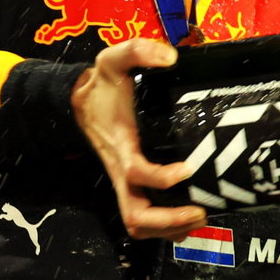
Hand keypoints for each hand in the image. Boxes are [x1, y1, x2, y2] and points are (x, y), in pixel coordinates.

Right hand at [70, 38, 207, 240]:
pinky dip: (167, 227)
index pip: (137, 173)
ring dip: (170, 229)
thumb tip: (170, 58)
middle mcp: (121, 171)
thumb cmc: (101, 85)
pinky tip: (191, 217)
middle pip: (136, 216)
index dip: (163, 178)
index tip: (190, 168)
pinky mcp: (132, 185)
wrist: (77, 102)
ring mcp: (125, 182)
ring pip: (139, 225)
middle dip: (169, 221)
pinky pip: (145, 219)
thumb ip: (139, 50)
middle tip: (202, 210)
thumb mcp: (114, 58)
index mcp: (120, 146)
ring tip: (201, 216)